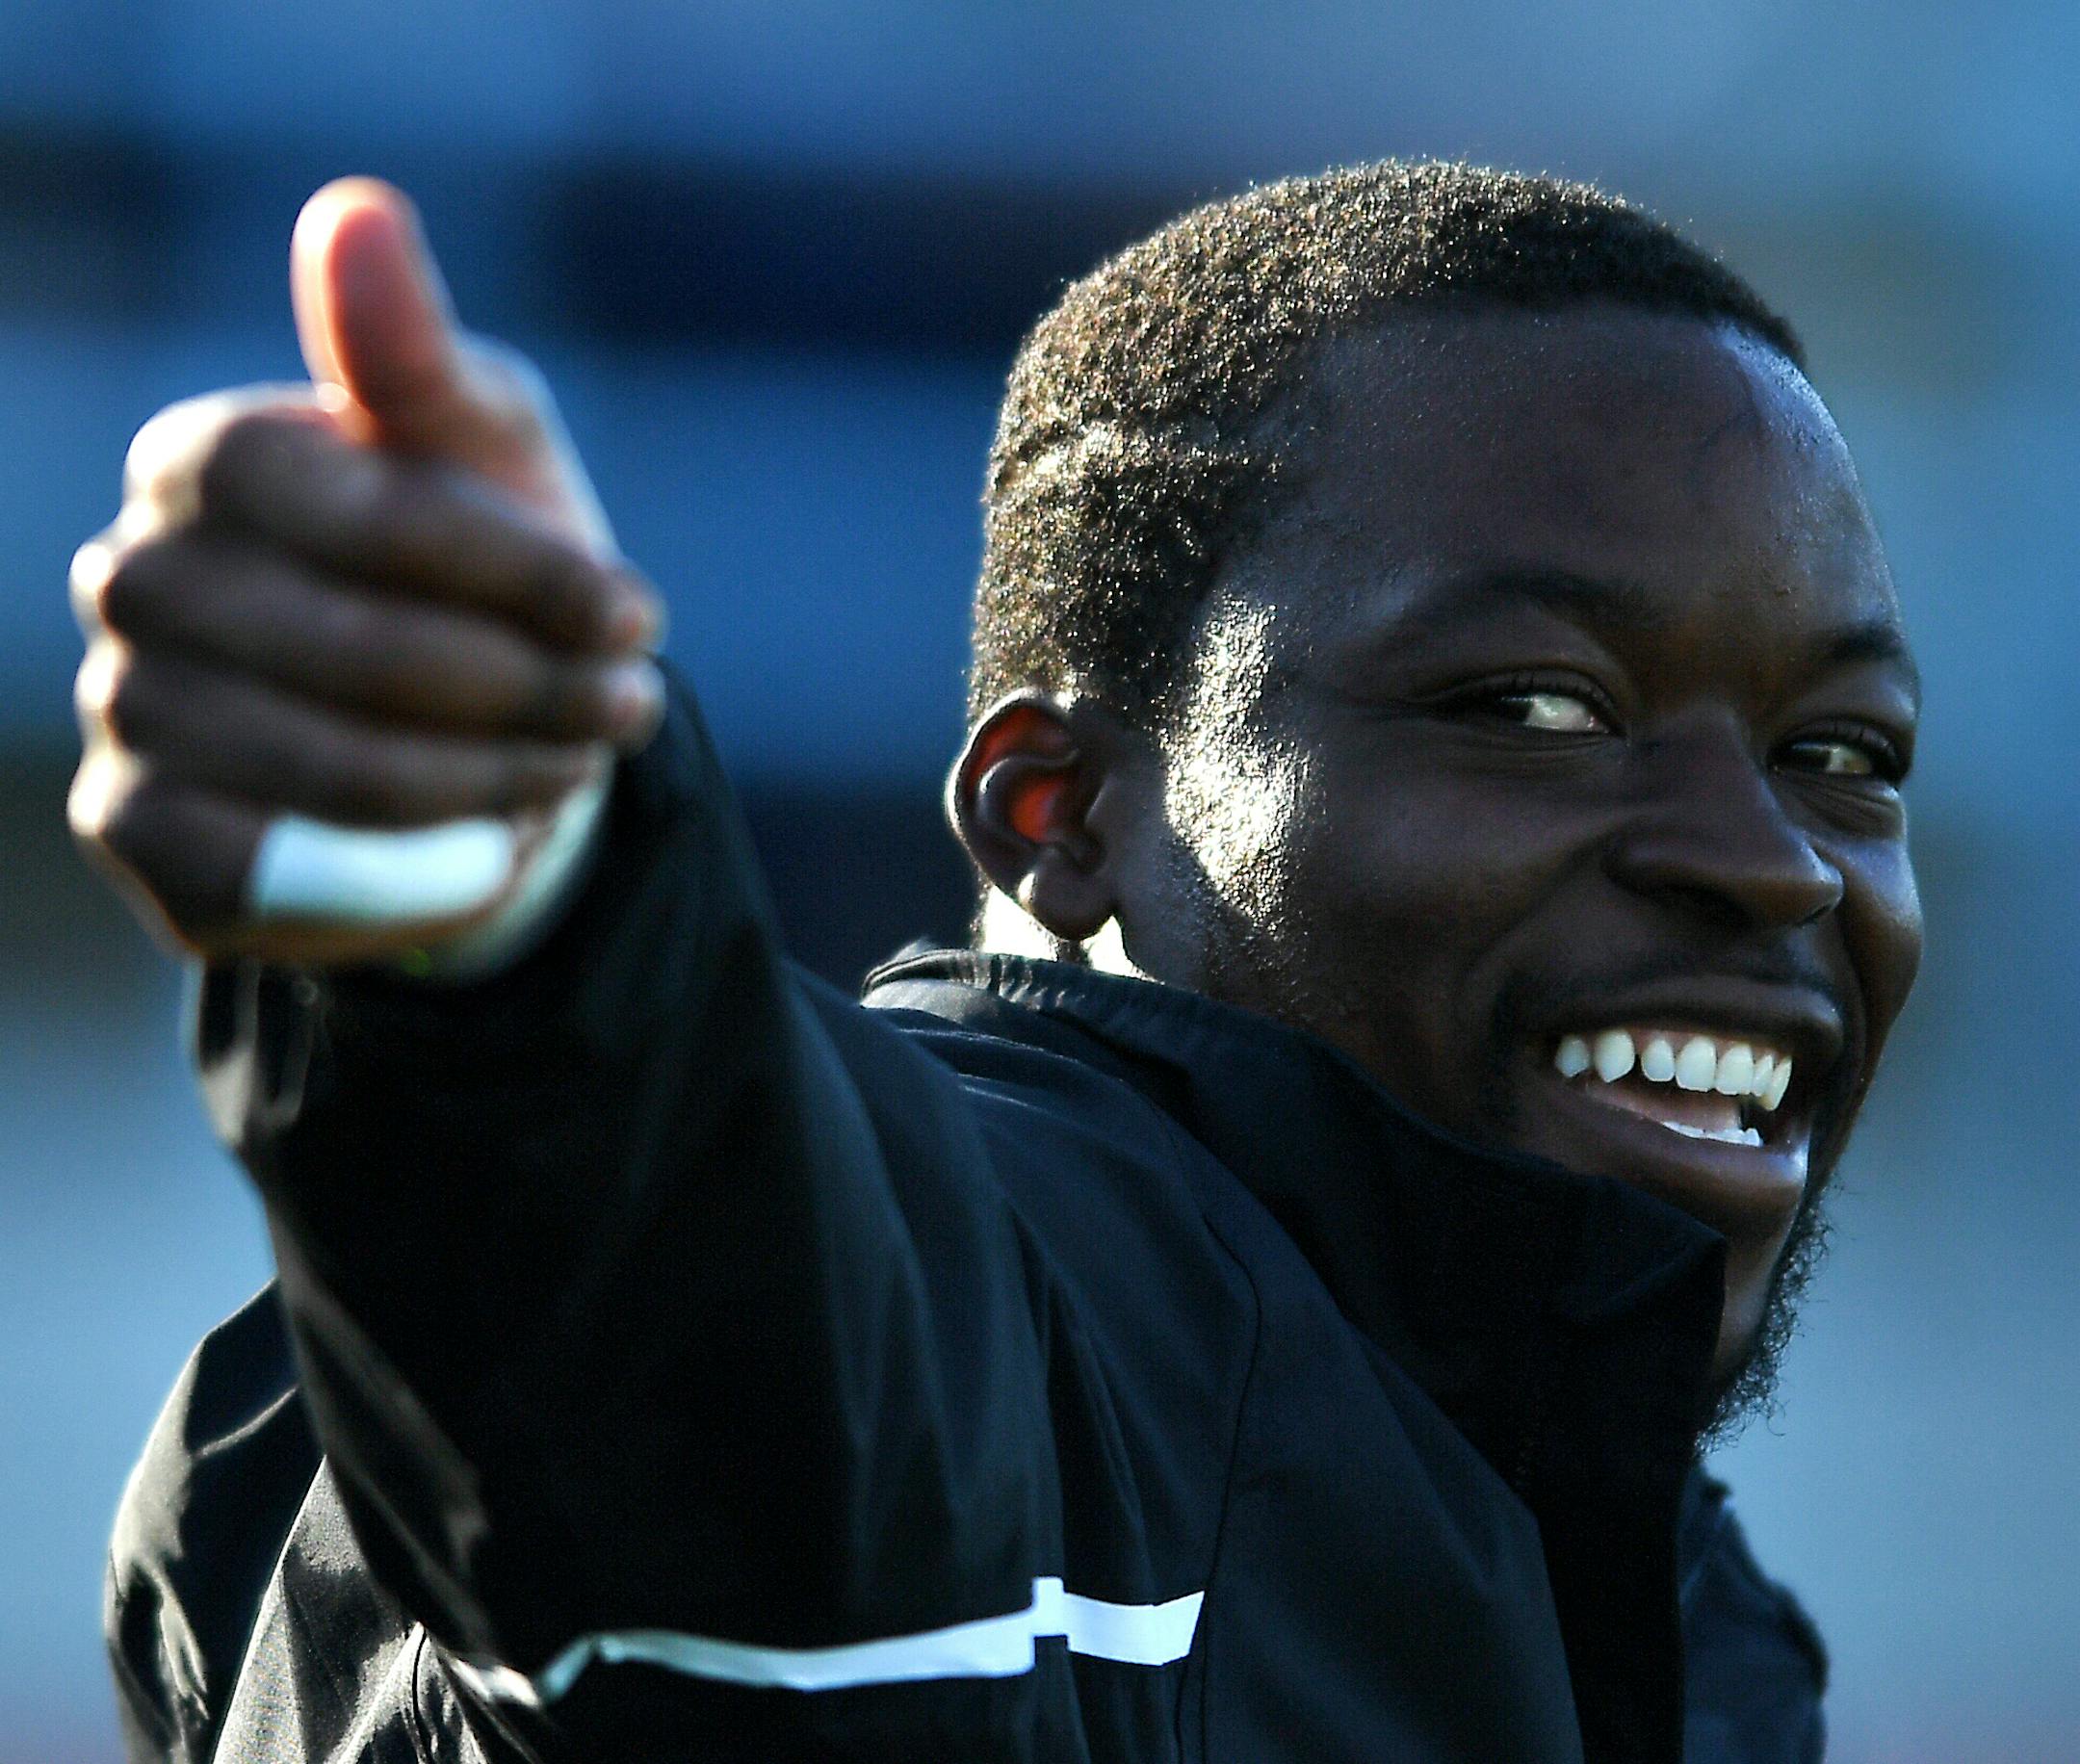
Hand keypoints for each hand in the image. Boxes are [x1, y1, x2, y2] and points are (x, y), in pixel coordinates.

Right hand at [68, 179, 663, 966]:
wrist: (468, 735)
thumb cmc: (481, 572)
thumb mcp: (488, 459)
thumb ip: (425, 359)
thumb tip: (360, 213)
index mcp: (210, 459)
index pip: (370, 516)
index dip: (521, 576)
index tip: (640, 618)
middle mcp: (137, 574)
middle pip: (362, 651)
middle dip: (528, 691)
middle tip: (626, 708)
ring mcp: (125, 707)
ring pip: (337, 768)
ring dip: (495, 779)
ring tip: (575, 764)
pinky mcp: (146, 833)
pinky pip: (286, 868)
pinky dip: (419, 865)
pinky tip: (483, 841)